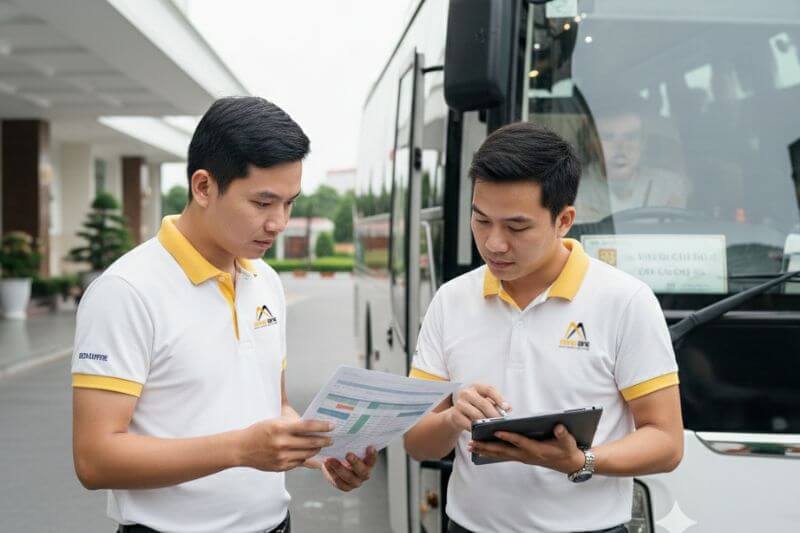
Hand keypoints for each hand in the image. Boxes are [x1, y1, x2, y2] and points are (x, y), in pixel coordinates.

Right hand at [237, 418, 332, 471]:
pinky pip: (300, 463)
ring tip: (322, 445)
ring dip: (317, 449)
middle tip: (331, 438)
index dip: (322, 426)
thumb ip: (292, 421)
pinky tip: (315, 457)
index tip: (332, 426)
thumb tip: (310, 420)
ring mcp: (282, 457)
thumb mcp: (274, 421)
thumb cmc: (259, 431)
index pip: (307, 426)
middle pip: (311, 442)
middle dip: (324, 440)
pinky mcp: (281, 467)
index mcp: (280, 428)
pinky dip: (309, 459)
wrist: (242, 448)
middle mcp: (282, 443)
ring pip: (308, 454)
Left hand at [314, 447, 376, 491]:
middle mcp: (364, 473)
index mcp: (368, 462)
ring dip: (339, 468)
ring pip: (349, 478)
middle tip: (348, 454)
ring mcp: (355, 481)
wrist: (334, 461)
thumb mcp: (349, 445)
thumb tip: (351, 425)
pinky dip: (332, 474)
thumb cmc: (344, 450)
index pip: (373, 459)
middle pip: (362, 471)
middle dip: (355, 463)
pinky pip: (339, 483)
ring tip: (329, 459)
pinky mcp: (345, 486)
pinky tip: (326, 465)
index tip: (369, 446)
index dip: (372, 455)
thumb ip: (352, 441)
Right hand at [446, 383, 510, 431]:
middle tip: (502, 422)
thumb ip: (495, 403)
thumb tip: (508, 409)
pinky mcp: (455, 415)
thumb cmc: (474, 407)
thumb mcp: (483, 401)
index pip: (489, 390)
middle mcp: (466, 393)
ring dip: (486, 422)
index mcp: (476, 387)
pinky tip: (482, 431)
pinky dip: (476, 428)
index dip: (499, 399)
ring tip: (493, 427)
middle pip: (484, 403)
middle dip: (494, 414)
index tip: (507, 408)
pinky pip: (468, 423)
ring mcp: (459, 403)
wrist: (456, 414)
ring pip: (477, 414)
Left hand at [468, 424, 585, 473]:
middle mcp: (526, 455)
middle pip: (503, 450)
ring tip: (470, 446)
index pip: (520, 442)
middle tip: (472, 443)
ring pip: (500, 454)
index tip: (496, 431)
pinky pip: (503, 455)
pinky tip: (481, 449)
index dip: (509, 437)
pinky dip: (492, 452)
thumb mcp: (569, 442)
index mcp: (537, 450)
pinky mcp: (521, 457)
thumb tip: (558, 426)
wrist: (569, 463)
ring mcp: (522, 457)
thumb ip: (563, 434)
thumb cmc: (567, 449)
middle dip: (487, 446)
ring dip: (485, 450)